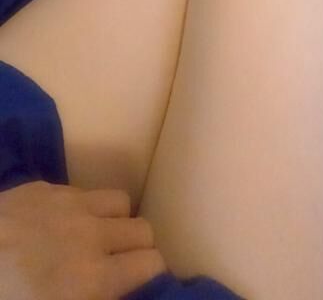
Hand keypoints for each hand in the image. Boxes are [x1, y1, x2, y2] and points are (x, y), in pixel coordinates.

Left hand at [0, 180, 166, 299]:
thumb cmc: (7, 298)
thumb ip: (92, 298)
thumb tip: (113, 291)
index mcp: (94, 277)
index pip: (153, 262)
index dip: (150, 274)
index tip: (138, 284)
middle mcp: (91, 235)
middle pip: (144, 229)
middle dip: (136, 248)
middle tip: (117, 264)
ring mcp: (69, 205)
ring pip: (120, 201)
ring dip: (113, 221)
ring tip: (95, 237)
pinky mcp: (45, 188)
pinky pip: (82, 191)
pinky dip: (80, 208)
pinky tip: (58, 225)